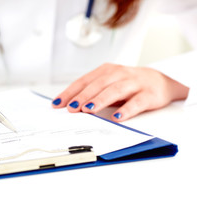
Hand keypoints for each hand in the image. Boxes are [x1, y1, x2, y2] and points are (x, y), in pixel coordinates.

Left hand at [52, 63, 188, 120]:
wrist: (160, 82)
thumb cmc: (127, 85)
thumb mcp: (108, 85)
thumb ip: (91, 92)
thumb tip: (69, 106)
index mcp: (106, 71)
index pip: (84, 81)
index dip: (70, 92)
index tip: (57, 104)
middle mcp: (119, 74)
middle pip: (98, 84)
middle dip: (83, 96)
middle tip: (71, 107)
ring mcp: (134, 83)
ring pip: (115, 90)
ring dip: (100, 100)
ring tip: (88, 110)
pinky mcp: (148, 94)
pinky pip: (136, 102)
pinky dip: (126, 110)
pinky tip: (116, 118)